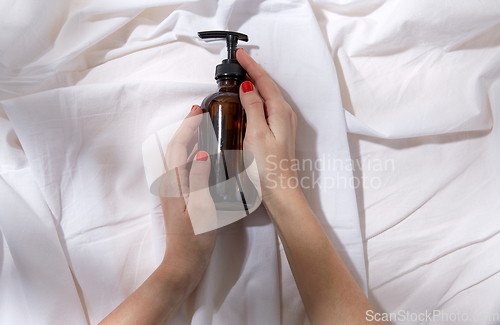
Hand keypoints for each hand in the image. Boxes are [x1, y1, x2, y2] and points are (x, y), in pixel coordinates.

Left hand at [159, 105, 216, 287]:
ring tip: (201, 126)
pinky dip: (191, 153)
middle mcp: (171, 184)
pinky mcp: (180, 197)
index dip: (187, 127)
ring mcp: (174, 190)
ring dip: (188, 139)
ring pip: (178, 157)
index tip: (197, 111)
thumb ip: (199, 179)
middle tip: (199, 112)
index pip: (179, 147)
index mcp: (175, 184)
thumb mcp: (201, 208)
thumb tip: (203, 153)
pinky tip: (202, 154)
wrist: (184, 261)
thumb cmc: (195, 238)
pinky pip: (183, 167)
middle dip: (185, 128)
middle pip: (175, 148)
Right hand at [236, 49, 299, 201]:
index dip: (251, 66)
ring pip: (268, 97)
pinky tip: (248, 103)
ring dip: (254, 86)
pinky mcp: (279, 133)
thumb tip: (247, 87)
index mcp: (280, 111)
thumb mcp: (256, 133)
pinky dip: (256, 100)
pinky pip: (267, 108)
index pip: (264, 81)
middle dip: (253, 73)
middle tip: (238, 63)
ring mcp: (283, 124)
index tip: (240, 54)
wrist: (280, 191)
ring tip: (240, 77)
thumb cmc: (267, 166)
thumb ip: (253, 107)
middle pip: (268, 87)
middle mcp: (285, 115)